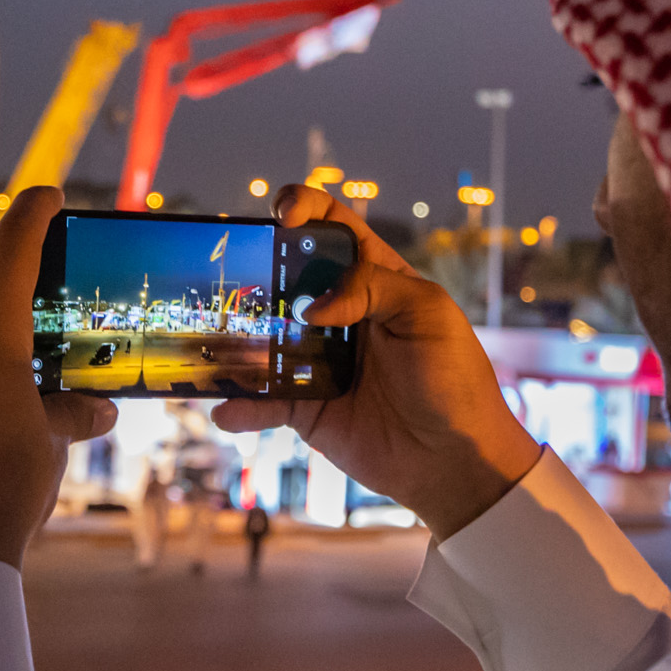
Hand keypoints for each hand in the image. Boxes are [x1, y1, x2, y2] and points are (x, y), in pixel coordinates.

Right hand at [213, 187, 537, 538]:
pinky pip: (264, 402)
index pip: (332, 226)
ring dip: (236, 338)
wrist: (456, 462)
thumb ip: (373, 287)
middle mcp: (340, 314)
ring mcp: (318, 361)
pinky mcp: (306, 408)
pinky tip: (225, 409)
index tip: (283, 217)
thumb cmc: (455, 381)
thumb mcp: (428, 315)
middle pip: (285, 277)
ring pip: (263, 338)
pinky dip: (241, 406)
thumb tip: (312, 305)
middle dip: (255, 270)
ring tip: (214, 340)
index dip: (304, 208)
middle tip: (236, 278)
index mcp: (374, 278)